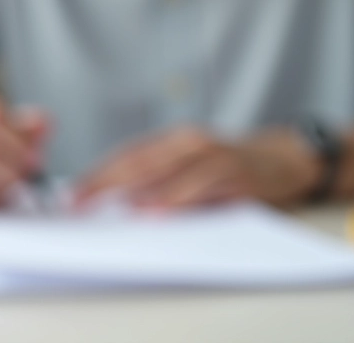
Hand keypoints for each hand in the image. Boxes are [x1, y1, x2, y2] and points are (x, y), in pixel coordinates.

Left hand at [76, 127, 321, 210]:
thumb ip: (160, 184)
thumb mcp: (192, 175)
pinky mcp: (235, 171)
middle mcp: (188, 142)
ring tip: (111, 207)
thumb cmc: (230, 174)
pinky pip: (201, 184)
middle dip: (105, 183)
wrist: (284, 161)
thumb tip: (116, 209)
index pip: (126, 158)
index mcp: (171, 144)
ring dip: (136, 190)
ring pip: (167, 169)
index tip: (69, 197)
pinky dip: (177, 197)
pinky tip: (157, 211)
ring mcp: (212, 154)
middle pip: (138, 161)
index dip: (96, 176)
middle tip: (78, 203)